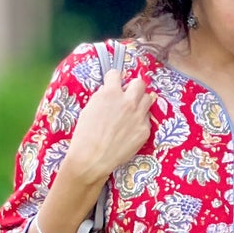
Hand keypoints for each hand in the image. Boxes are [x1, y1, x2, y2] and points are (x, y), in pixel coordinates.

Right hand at [63, 59, 152, 189]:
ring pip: (148, 98)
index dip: (113, 80)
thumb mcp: (89, 109)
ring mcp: (138, 115)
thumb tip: (110, 91)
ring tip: (132, 111)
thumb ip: (102, 97)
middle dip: (133, 87)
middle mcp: (127, 101)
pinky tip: (131, 128)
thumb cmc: (85, 135)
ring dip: (140, 102)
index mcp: (110, 93)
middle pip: (139, 83)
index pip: (116, 74)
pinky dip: (140, 120)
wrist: (92, 159)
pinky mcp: (145, 130)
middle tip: (127, 96)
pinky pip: (147, 118)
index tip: (113, 84)